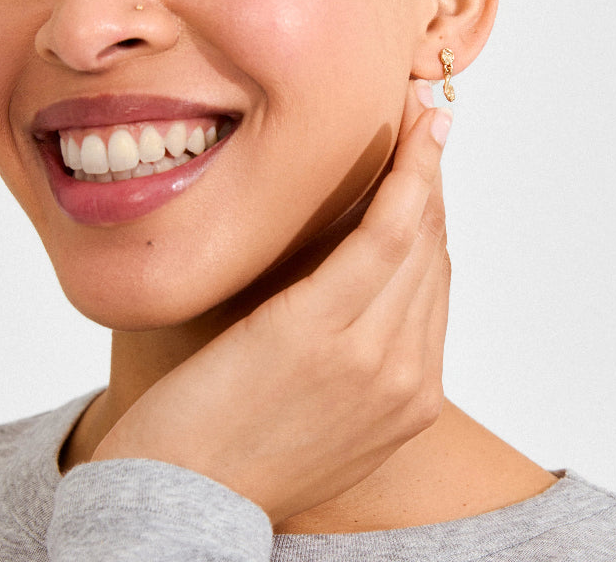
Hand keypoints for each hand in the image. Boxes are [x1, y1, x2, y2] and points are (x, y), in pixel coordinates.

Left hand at [92, 79, 452, 524]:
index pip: (432, 288)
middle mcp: (408, 376)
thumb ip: (358, 364)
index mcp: (411, 399)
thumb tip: (363, 305)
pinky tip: (416, 135)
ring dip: (426, 165)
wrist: (182, 504)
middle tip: (428, 122)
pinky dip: (409, 178)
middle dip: (434, 182)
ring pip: (418, 236)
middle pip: (432, 254)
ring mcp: (374, 355)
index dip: (431, 221)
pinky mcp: (326, 328)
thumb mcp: (321, 416)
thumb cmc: (237, 451)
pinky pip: (387, 235)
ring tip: (422, 110)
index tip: (424, 174)